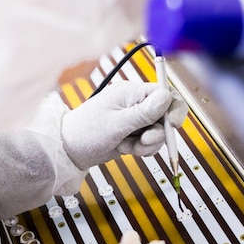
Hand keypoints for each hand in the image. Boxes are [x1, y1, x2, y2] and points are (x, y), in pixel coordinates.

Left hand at [61, 80, 188, 169]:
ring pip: (158, 132)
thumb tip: (167, 96)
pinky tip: (125, 149)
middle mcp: (135, 104)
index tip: (173, 125)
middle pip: (164, 116)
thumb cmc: (86, 132)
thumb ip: (144, 112)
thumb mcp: (117, 123)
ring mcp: (134, 120)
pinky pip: (148, 143)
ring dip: (147, 144)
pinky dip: (140, 150)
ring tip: (128, 147)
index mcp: (132, 92)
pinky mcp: (132, 135)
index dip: (174, 109)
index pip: (165, 94)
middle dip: (158, 132)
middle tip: (144, 140)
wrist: (69, 151)